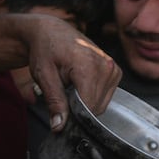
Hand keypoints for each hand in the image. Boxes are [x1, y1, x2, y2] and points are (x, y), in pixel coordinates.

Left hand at [20, 14, 121, 128]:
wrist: (51, 32)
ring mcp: (113, 69)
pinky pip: (105, 97)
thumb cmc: (45, 50)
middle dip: (77, 108)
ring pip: (101, 105)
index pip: (89, 107)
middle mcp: (106, 67)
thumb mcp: (44, 76)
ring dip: (84, 102)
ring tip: (70, 85)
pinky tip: (79, 83)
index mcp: (89, 66)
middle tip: (61, 93)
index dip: (73, 116)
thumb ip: (55, 102)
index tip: (58, 115)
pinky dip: (91, 96)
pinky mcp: (115, 72)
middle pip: (96, 108)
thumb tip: (59, 126)